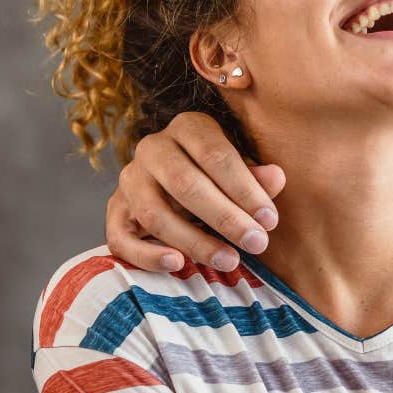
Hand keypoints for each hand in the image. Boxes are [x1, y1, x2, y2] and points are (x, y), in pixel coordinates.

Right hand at [106, 111, 287, 271]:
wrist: (171, 185)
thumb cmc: (216, 177)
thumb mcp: (238, 172)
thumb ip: (255, 177)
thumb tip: (276, 178)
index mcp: (187, 128)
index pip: (215, 155)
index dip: (245, 189)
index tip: (270, 220)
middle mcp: (152, 148)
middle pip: (185, 183)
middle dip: (225, 217)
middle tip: (257, 243)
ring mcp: (129, 180)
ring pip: (155, 213)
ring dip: (194, 241)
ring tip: (229, 261)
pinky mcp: (115, 213)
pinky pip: (122, 238)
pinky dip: (148, 255)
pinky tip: (178, 264)